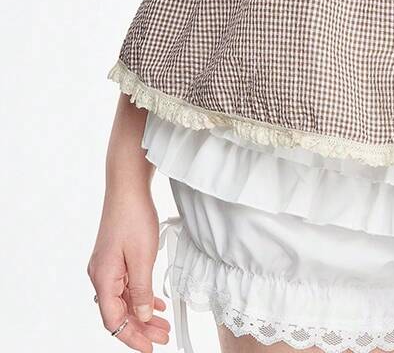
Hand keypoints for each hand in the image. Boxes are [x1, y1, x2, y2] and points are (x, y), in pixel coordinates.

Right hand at [87, 187, 170, 348]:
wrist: (128, 187)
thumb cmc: (132, 215)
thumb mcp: (143, 257)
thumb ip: (141, 289)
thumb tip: (142, 314)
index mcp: (103, 277)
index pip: (113, 320)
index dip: (131, 337)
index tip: (149, 347)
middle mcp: (100, 275)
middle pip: (119, 312)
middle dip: (141, 327)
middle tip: (162, 337)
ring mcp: (107, 266)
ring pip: (124, 300)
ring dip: (142, 313)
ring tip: (162, 323)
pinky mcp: (115, 258)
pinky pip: (126, 286)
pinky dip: (140, 296)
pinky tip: (154, 303)